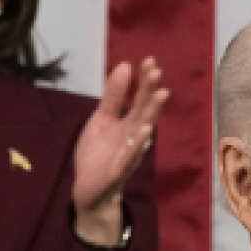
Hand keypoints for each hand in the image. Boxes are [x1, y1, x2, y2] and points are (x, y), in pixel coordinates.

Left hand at [72, 58, 168, 245]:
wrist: (89, 189)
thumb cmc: (98, 153)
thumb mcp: (101, 119)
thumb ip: (112, 96)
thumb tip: (125, 66)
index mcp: (128, 122)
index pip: (139, 98)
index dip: (144, 81)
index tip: (150, 60)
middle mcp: (134, 136)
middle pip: (144, 111)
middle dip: (150, 92)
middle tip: (157, 71)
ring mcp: (128, 152)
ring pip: (142, 130)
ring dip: (151, 113)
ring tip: (161, 95)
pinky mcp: (119, 169)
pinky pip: (130, 154)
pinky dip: (138, 143)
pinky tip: (145, 130)